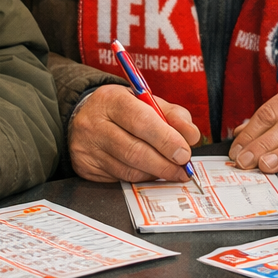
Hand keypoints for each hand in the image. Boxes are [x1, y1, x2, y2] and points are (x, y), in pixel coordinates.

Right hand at [68, 84, 200, 182]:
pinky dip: (141, 177)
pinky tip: (150, 171)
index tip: (185, 153)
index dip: (166, 139)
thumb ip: (173, 115)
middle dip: (164, 163)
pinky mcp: (86, 167)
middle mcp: (94, 123)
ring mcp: (87, 147)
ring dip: (155, 173)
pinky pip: (120, 178)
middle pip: (134, 150)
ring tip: (171, 171)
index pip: (141, 120)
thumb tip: (192, 136)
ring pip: (128, 169)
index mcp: (112, 99)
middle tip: (183, 169)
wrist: (85, 116)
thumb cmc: (122, 109)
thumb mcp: (146, 102)